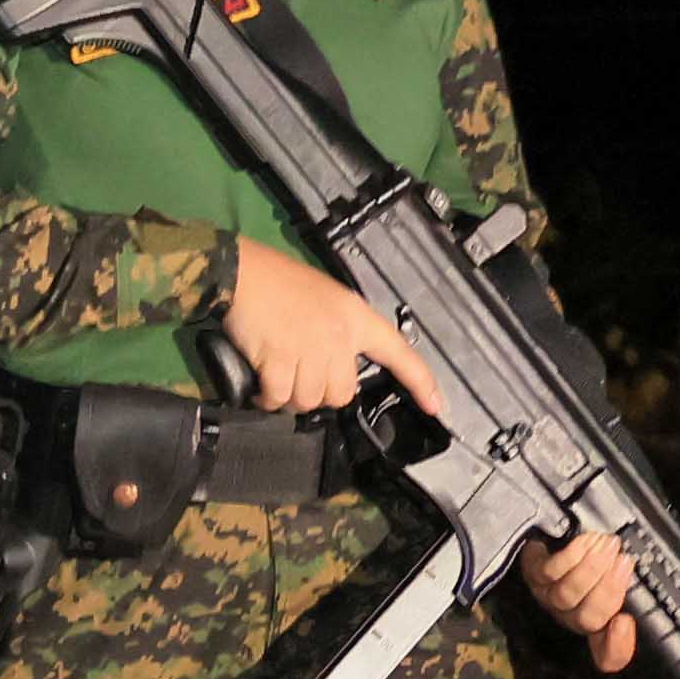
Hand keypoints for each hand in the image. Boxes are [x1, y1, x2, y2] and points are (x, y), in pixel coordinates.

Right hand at [215, 239, 424, 428]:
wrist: (243, 273)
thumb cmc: (280, 281)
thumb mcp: (327, 299)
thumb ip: (340, 333)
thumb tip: (334, 371)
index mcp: (356, 317)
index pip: (398, 352)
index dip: (420, 382)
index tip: (436, 406)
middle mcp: (339, 336)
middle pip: (342, 393)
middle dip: (319, 393)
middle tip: (299, 377)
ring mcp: (310, 348)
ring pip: (310, 400)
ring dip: (291, 398)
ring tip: (277, 380)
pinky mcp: (279, 358)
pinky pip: (279, 397)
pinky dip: (267, 399)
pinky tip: (261, 388)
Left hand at [514, 527, 644, 673]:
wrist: (554, 541)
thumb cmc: (590, 567)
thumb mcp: (616, 583)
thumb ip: (628, 604)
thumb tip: (625, 623)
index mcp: (595, 627)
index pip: (608, 657)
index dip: (617, 647)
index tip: (625, 621)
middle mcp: (568, 619)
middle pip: (587, 618)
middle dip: (608, 588)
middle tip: (623, 560)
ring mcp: (547, 597)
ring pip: (567, 593)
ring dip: (592, 567)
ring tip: (609, 545)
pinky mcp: (532, 575)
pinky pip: (550, 571)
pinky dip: (572, 555)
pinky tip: (588, 541)